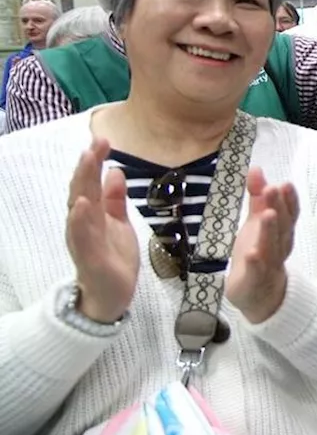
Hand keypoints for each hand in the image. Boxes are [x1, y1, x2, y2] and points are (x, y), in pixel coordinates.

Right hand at [65, 137, 138, 322]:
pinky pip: (83, 238)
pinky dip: (81, 221)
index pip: (90, 183)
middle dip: (86, 167)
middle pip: (82, 190)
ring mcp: (84, 240)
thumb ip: (115, 199)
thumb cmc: (113, 256)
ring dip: (82, 186)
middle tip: (94, 144)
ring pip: (79, 210)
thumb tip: (116, 171)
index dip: (94, 161)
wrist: (111, 295)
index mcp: (91, 214)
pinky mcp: (90, 259)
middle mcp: (83, 224)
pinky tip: (82, 205)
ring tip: (87, 163)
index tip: (102, 139)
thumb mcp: (118, 223)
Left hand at [225, 167, 299, 323]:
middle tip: (273, 189)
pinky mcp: (254, 281)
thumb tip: (256, 169)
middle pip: (282, 227)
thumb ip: (258, 198)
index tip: (285, 184)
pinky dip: (255, 263)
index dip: (289, 200)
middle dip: (279, 208)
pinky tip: (252, 253)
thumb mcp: (257, 223)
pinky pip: (256, 272)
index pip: (290, 214)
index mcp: (282, 233)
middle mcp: (279, 247)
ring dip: (270, 231)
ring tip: (267, 214)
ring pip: (272, 247)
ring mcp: (268, 265)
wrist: (260, 296)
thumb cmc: (259, 254)